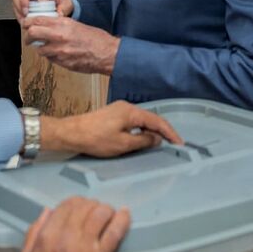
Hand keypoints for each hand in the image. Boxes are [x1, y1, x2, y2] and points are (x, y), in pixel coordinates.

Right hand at [11, 0, 73, 21]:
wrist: (57, 2)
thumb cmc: (61, 0)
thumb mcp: (66, 5)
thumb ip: (63, 10)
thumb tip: (58, 15)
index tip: (42, 9)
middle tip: (27, 12)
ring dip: (18, 5)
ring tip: (24, 17)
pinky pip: (14, 0)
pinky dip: (17, 10)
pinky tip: (23, 18)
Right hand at [21, 198, 129, 251]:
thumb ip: (33, 233)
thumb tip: (48, 211)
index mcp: (47, 236)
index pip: (67, 205)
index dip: (77, 202)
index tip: (82, 207)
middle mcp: (66, 237)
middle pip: (85, 206)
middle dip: (92, 205)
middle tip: (97, 211)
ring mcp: (85, 247)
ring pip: (100, 213)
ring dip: (106, 210)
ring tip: (109, 214)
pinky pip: (114, 232)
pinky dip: (122, 220)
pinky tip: (125, 214)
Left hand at [24, 16, 119, 73]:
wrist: (107, 53)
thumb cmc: (96, 39)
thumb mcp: (76, 25)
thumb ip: (60, 25)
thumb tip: (47, 27)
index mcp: (63, 23)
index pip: (37, 20)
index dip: (28, 22)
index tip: (26, 25)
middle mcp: (59, 36)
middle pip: (32, 33)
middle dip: (27, 37)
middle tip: (28, 39)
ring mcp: (59, 50)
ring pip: (39, 50)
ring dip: (41, 49)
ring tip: (47, 49)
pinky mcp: (62, 62)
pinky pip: (50, 59)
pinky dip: (51, 57)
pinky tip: (59, 55)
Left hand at [40, 100, 182, 156]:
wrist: (72, 133)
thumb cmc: (96, 139)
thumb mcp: (123, 144)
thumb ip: (143, 141)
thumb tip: (156, 139)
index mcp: (131, 112)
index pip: (157, 121)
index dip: (170, 133)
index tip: (179, 143)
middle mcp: (127, 107)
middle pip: (151, 118)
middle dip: (163, 131)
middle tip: (173, 144)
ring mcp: (119, 109)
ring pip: (142, 120)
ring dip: (152, 131)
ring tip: (161, 143)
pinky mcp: (113, 115)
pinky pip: (133, 121)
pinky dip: (142, 129)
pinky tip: (143, 138)